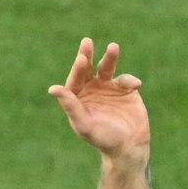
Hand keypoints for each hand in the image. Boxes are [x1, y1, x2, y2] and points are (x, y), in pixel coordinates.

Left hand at [49, 38, 149, 159]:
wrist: (128, 146)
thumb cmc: (103, 138)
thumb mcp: (85, 124)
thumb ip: (70, 106)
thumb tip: (53, 89)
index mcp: (77, 99)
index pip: (74, 80)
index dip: (77, 70)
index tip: (81, 59)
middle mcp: (91, 90)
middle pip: (87, 69)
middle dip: (87, 56)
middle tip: (86, 42)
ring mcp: (108, 88)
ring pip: (106, 68)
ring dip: (110, 58)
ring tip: (113, 47)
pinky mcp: (125, 89)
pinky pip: (126, 79)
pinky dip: (129, 80)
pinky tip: (134, 86)